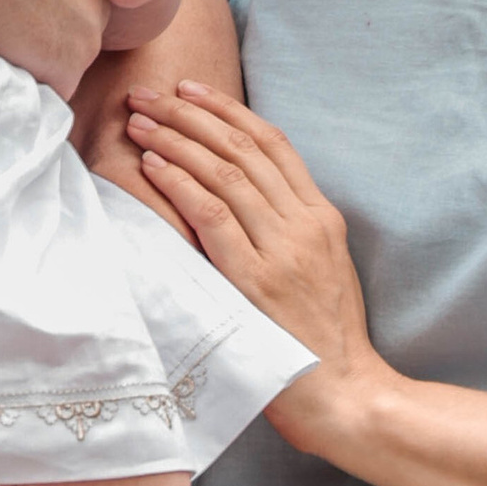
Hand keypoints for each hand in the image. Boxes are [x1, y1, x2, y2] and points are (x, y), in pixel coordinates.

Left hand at [127, 81, 388, 451]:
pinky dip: (180, 183)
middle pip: (242, 148)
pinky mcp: (257, 281)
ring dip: (175, 139)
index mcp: (323, 217)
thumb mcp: (321, 269)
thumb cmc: (324, 340)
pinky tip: (153, 165)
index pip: (272, 143)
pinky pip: (212, 215)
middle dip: (190, 114)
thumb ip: (288, 229)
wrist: (347, 395)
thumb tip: (239, 195)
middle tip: (149, 93)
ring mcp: (282, 251)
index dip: (227, 110)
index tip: (190, 89)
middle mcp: (305, 224)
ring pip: (224, 172)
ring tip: (140, 121)